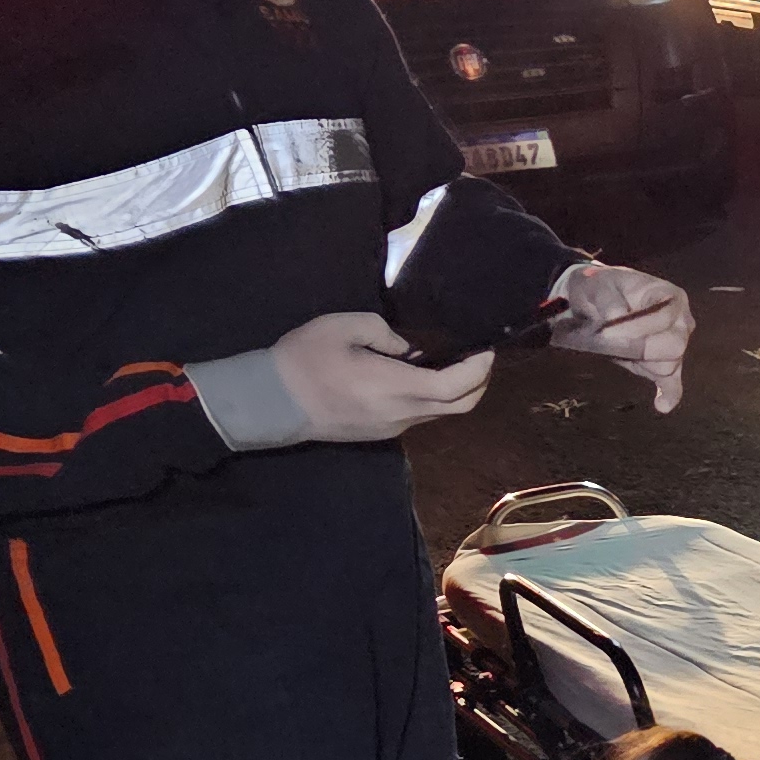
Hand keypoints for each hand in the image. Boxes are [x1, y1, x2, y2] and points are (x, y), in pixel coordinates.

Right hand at [270, 310, 491, 442]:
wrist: (272, 403)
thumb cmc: (303, 360)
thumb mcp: (342, 327)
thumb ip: (384, 332)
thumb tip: (408, 348)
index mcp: (397, 387)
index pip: (457, 386)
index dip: (480, 368)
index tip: (487, 349)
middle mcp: (403, 414)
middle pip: (461, 405)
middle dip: (479, 382)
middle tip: (479, 356)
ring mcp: (394, 427)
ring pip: (442, 412)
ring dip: (456, 390)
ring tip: (452, 360)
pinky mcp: (383, 432)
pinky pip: (420, 415)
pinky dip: (433, 397)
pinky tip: (421, 374)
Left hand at [546, 260, 692, 412]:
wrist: (595, 301)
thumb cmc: (600, 289)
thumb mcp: (598, 285)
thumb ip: (608, 299)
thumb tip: (617, 317)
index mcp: (669, 297)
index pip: (663, 319)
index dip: (635, 327)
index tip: (607, 328)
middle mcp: (681, 321)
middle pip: (675, 346)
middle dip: (641, 349)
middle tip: (612, 344)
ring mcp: (677, 345)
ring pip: (669, 365)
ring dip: (643, 364)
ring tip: (620, 353)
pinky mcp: (666, 364)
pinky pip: (673, 383)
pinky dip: (668, 394)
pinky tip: (661, 404)